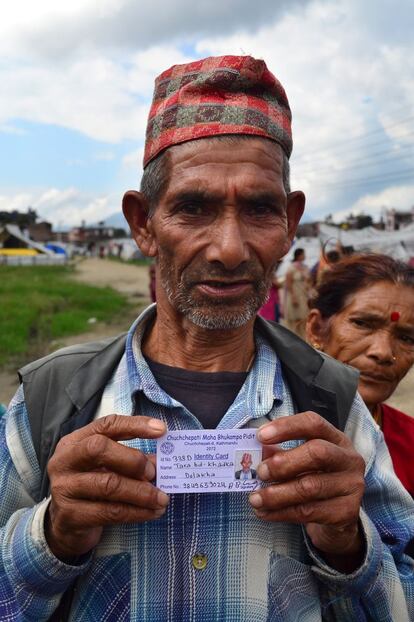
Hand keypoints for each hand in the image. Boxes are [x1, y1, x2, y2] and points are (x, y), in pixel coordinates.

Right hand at [46, 414, 168, 560]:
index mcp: (74, 442)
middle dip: (133, 460)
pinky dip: (136, 512)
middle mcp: (64, 461)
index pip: (106, 425)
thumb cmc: (89, 487)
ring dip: (142, 492)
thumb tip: (160, 462)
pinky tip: (152, 513)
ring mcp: (64, 489)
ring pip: (108, 484)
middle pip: (99, 449)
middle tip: (153, 473)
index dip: (134, 425)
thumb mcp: (104, 467)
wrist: (62, 526)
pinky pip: (110, 512)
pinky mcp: (70, 516)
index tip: (161, 430)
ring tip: (162, 498)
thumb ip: (129, 461)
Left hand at [249, 411, 365, 571]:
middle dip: (283, 463)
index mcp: (336, 439)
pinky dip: (281, 512)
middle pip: (317, 453)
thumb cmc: (314, 479)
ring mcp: (351, 486)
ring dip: (276, 494)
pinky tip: (264, 512)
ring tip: (254, 498)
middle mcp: (349, 459)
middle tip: (260, 472)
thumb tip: (257, 451)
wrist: (337, 518)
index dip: (286, 427)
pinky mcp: (346, 512)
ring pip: (310, 487)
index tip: (260, 436)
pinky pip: (308, 512)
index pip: (313, 423)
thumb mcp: (300, 461)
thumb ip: (279, 453)